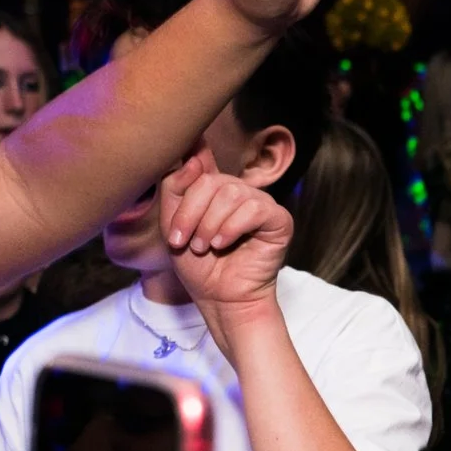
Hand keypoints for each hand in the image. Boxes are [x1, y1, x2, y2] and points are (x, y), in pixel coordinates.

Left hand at [159, 151, 292, 313]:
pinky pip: (254, 208)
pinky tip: (223, 245)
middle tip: (183, 241)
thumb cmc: (198, 266)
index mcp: (213, 189)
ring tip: (204, 247)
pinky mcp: (278, 219)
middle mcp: (238, 190)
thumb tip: (192, 160)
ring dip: (210, 224)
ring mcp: (260, 203)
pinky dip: (232, 227)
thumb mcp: (172, 226)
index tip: (185, 157)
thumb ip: (174, 189)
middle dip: (191, 213)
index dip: (192, 151)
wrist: (220, 299)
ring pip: (232, 193)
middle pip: (210, 180)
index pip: (201, 156)